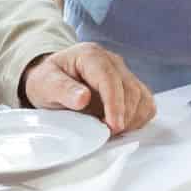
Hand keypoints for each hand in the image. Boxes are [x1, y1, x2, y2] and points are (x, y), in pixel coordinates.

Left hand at [21, 44, 154, 133]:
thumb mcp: (45, 84)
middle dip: (123, 116)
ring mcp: (124, 72)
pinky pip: (146, 102)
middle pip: (130, 89)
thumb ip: (63, 90)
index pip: (110, 79)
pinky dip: (139, 117)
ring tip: (112, 131)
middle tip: (107, 134)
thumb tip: (83, 98)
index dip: (114, 104)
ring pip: (142, 96)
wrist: (52, 80)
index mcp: (91, 55)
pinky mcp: (131, 85)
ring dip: (132, 118)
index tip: (113, 126)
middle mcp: (112, 61)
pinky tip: (123, 126)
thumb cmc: (48, 81)